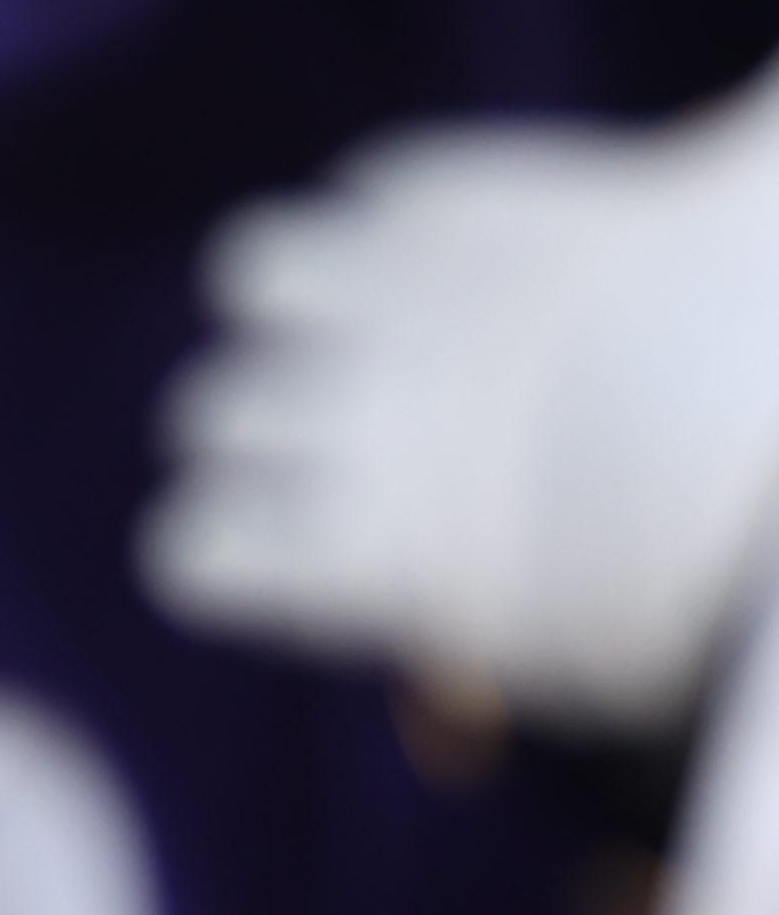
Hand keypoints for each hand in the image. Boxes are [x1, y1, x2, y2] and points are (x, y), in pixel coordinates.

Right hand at [142, 80, 778, 729]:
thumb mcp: (591, 654)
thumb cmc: (706, 558)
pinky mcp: (446, 197)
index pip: (194, 549)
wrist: (778, 362)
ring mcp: (387, 288)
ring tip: (377, 334)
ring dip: (298, 309)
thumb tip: (442, 717)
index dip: (228, 553)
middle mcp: (345, 408)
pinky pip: (364, 197)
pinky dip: (393, 234)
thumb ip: (477, 661)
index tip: (275, 557)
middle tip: (335, 448)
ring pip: (253, 274)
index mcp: (364, 549)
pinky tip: (462, 268)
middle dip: (258, 433)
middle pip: (211, 413)